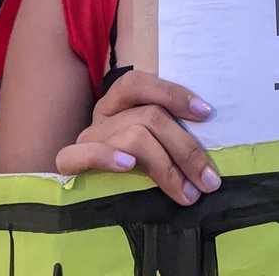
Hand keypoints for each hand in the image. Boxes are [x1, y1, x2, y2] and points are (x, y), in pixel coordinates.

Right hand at [54, 70, 221, 206]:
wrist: (88, 195)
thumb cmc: (134, 166)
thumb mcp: (154, 143)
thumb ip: (171, 136)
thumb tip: (208, 155)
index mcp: (122, 101)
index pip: (141, 83)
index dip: (173, 93)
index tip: (206, 113)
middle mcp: (103, 114)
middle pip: (149, 116)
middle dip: (186, 148)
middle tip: (209, 180)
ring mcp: (87, 137)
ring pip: (131, 136)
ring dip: (166, 167)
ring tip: (188, 193)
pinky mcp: (68, 164)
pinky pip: (82, 154)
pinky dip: (107, 157)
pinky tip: (128, 166)